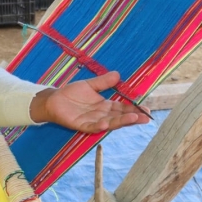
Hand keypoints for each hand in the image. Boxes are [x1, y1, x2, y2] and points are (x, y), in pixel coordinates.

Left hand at [29, 71, 148, 131]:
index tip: (147, 109)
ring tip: (133, 119)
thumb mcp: (89, 85)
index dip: (134, 109)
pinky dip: (100, 125)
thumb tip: (118, 74)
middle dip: (133, 117)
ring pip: (110, 122)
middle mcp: (102, 115)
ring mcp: (93, 121)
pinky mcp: (82, 125)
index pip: (123, 108)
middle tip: (146, 117)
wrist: (54, 100)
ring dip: (121, 122)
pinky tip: (107, 123)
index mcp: (105, 106)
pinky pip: (93, 127)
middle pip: (120, 117)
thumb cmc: (71, 94)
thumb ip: (103, 82)